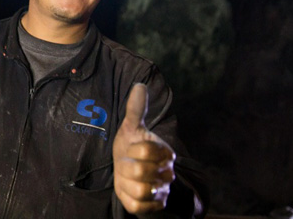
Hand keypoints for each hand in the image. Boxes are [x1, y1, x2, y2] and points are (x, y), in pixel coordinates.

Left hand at [112, 83, 175, 213]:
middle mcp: (167, 172)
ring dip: (126, 184)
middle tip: (125, 165)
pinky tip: (129, 190)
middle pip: (141, 171)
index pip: (146, 150)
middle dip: (126, 167)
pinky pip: (139, 207)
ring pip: (140, 191)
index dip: (132, 149)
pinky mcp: (153, 206)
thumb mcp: (131, 127)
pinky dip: (130, 200)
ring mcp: (161, 190)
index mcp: (164, 151)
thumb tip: (139, 85)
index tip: (131, 148)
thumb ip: (135, 108)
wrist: (130, 172)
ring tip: (127, 178)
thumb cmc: (130, 146)